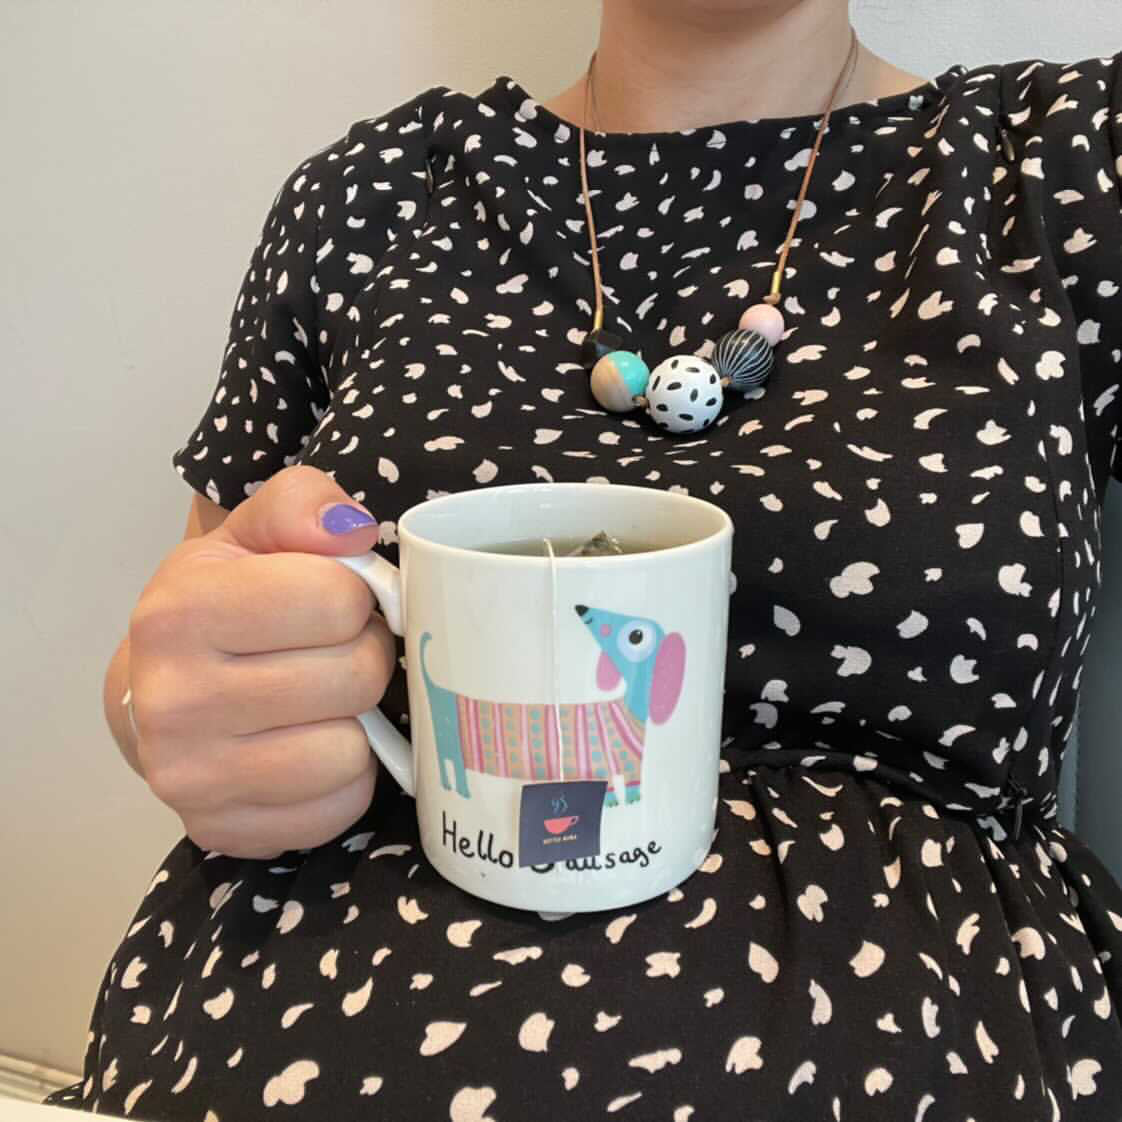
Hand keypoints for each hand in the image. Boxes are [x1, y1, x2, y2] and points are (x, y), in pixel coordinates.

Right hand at [128, 466, 396, 857]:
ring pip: (350, 752)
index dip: (353, 596)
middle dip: (363, 655)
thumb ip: (303, 505)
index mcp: (180, 611)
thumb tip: (353, 530)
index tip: (333, 602)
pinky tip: (310, 746)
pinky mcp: (223, 831)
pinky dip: (342, 779)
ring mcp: (192, 779)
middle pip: (354, 676)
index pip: (335, 599)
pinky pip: (337, 808)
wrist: (159, 689)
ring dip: (355, 722)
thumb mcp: (254, 533)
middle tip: (336, 652)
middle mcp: (172, 701)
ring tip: (324, 700)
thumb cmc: (225, 602)